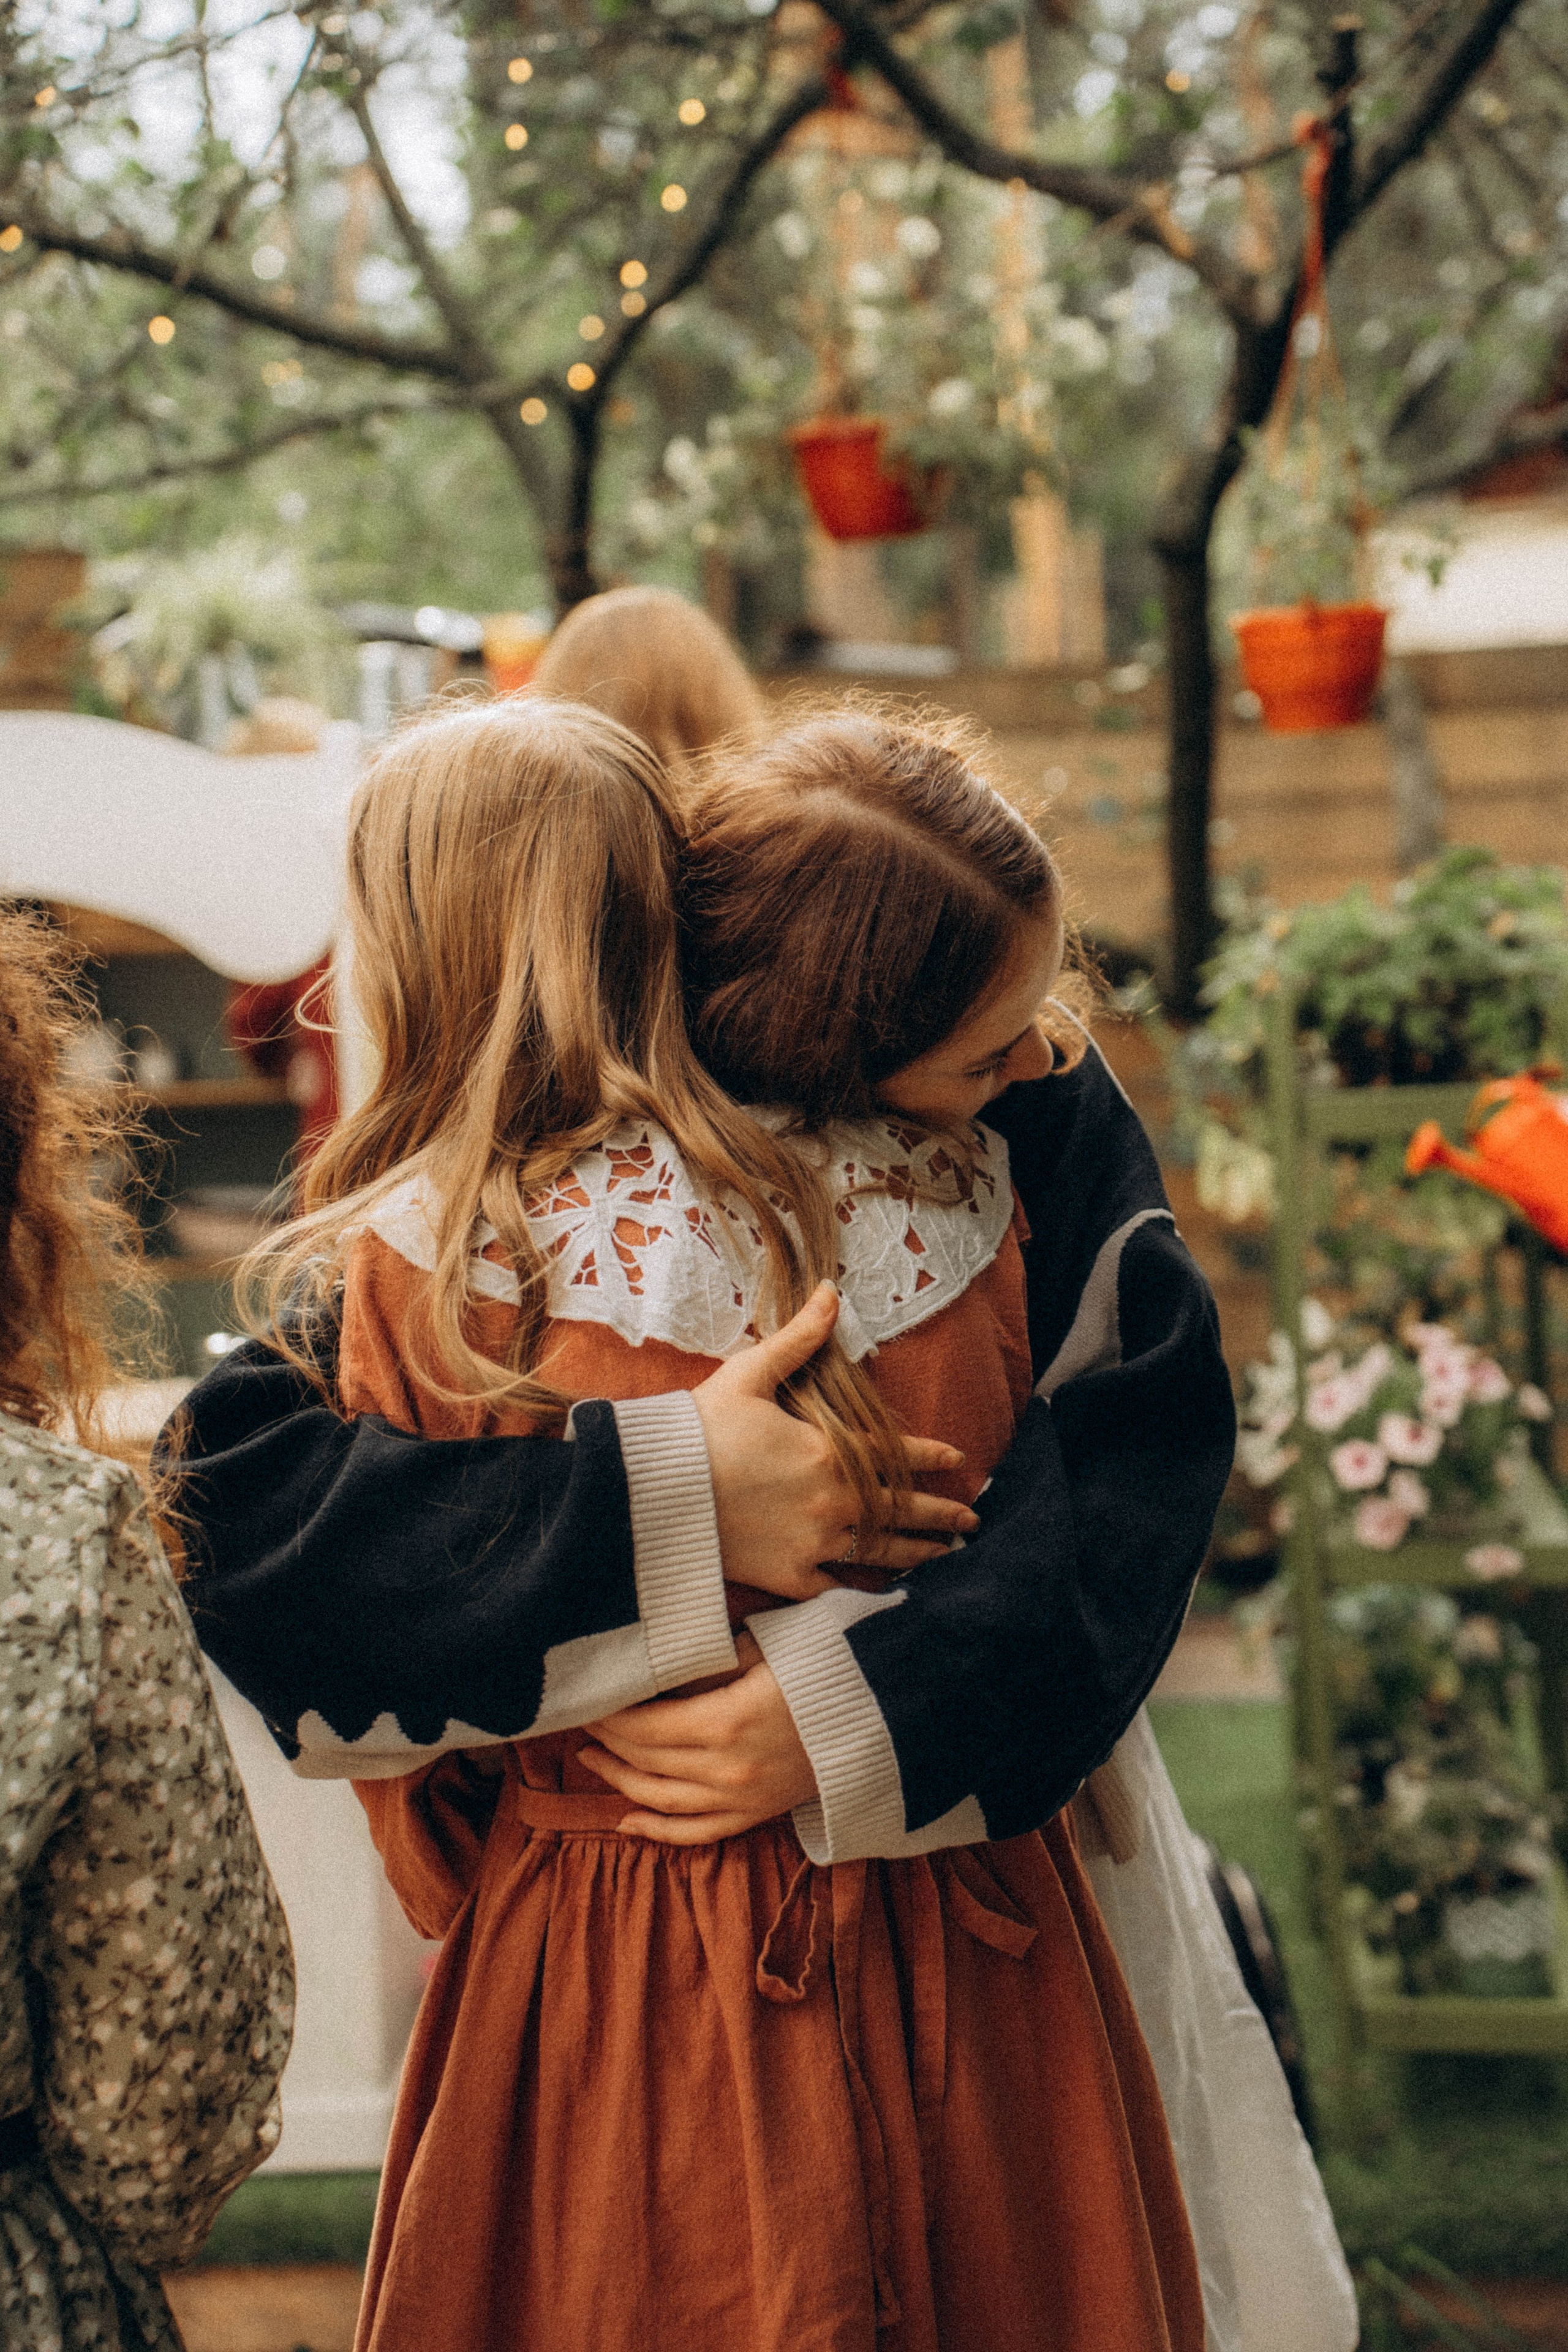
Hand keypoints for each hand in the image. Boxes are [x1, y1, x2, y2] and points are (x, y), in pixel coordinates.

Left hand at [579, 1633, 816, 1842]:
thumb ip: (705, 1660)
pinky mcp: (757, 1815)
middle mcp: (728, 1769)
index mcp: (727, 1721)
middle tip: (583, 1719)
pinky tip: (627, 1821)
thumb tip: (653, 1663)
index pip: (643, 1726)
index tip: (590, 1697)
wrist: (884, 1711)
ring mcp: (743, 1799)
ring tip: (592, 1758)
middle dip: (607, 1739)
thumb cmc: (822, 1665)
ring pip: (660, 1800)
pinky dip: (657, 1831)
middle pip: (645, 1760)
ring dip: (618, 1780)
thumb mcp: (761, 1647)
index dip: (609, 1714)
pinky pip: (696, 1833)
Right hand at [691, 1281, 977, 1601]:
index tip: (959, 1458)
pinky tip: (884, 1590)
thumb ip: (799, 1338)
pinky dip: (862, 1587)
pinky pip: (838, 1585)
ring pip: (880, 1550)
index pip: (897, 1452)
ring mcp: (814, 1542)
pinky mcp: (790, 1576)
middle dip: (941, 1514)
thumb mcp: (750, 1373)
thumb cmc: (700, 1428)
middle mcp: (833, 1499)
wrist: (654, 1491)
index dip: (932, 1455)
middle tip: (972, 1521)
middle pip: (902, 1507)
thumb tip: (831, 1292)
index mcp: (829, 1450)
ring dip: (919, 1553)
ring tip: (947, 1557)